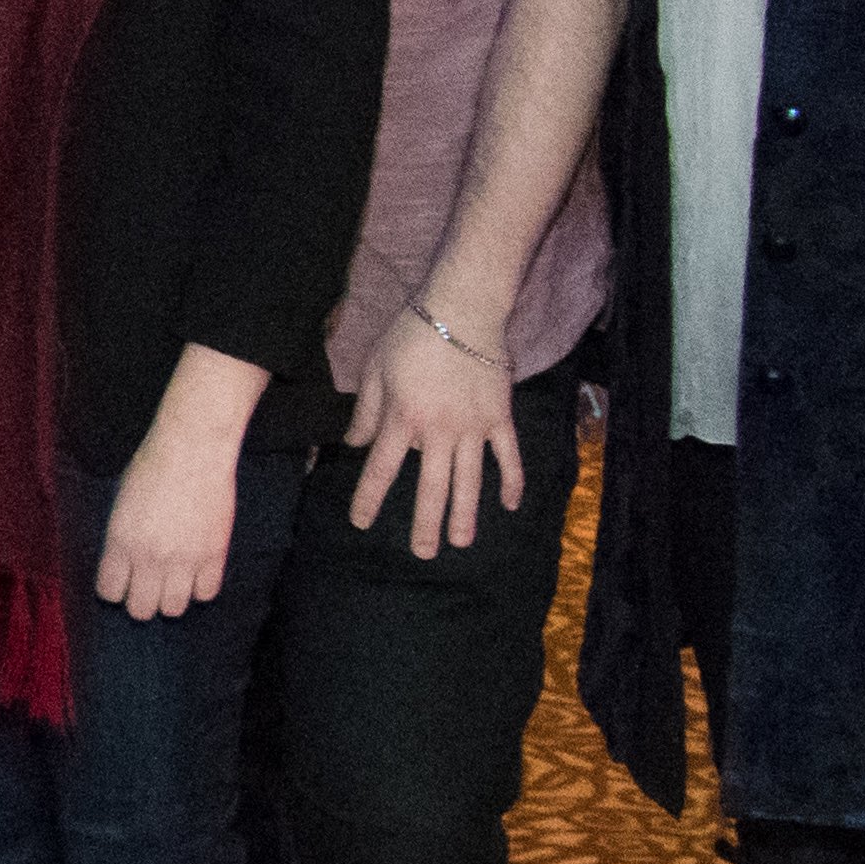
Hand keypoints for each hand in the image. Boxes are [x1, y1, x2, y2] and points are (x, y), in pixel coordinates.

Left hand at [96, 423, 247, 620]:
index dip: (114, 590)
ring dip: (171, 598)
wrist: (192, 449)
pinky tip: (197, 573)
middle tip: (148, 586)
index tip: (121, 583)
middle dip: (141, 602)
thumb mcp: (120, 504)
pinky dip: (201, 588)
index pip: (110, 592)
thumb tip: (124, 566)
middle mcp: (150, 557)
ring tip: (173, 581)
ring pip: (174, 608)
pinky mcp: (215, 554)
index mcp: (120, 543)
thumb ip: (120, 540)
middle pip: (141, 610)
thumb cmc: (151, 468)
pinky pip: (207, 593)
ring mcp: (184, 559)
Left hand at [344, 311, 525, 559]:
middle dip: (425, 524)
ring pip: (469, 480)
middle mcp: (438, 431)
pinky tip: (510, 505)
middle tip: (423, 554)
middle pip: (430, 487)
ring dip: (465, 514)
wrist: (463, 309)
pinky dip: (511, 480)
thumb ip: (366, 411)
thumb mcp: (375, 370)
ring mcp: (473, 427)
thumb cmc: (412, 336)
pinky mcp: (500, 417)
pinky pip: (508, 455)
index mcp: (402, 420)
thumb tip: (353, 445)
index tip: (360, 523)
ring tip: (461, 543)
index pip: (379, 470)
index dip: (368, 499)